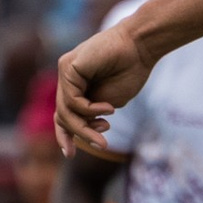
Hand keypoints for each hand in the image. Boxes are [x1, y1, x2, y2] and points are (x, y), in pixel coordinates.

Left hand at [57, 21, 150, 158]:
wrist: (140, 47)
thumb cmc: (130, 72)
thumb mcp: (108, 103)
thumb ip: (91, 115)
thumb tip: (78, 130)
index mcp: (77, 86)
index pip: (63, 115)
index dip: (64, 136)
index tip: (71, 155)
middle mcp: (67, 78)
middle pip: (62, 115)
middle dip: (79, 134)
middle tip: (100, 144)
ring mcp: (66, 72)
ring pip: (65, 111)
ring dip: (85, 127)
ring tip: (105, 130)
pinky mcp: (68, 67)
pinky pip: (72, 100)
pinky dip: (89, 110)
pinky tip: (108, 109)